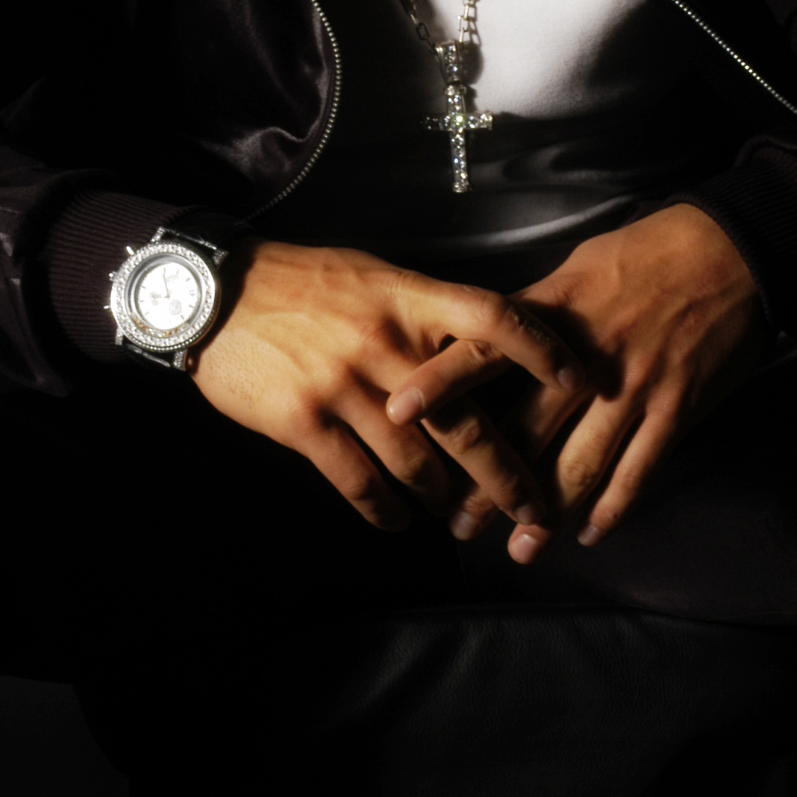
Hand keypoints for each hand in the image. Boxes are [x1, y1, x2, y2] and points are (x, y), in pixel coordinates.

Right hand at [189, 239, 582, 529]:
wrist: (214, 293)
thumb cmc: (301, 281)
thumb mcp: (372, 275)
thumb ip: (424, 310)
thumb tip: (479, 348)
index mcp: (409, 299)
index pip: (494, 319)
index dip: (543, 349)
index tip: (582, 379)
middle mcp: (386, 343)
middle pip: (467, 420)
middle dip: (508, 474)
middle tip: (536, 510)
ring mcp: (345, 386)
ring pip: (418, 462)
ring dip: (443, 497)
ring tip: (456, 516)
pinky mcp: (305, 423)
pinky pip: (360, 482)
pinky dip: (385, 510)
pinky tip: (397, 521)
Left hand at [385, 205, 766, 559]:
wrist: (733, 252)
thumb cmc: (650, 254)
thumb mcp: (580, 269)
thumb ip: (535, 315)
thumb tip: (488, 347)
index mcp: (556, 316)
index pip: (484, 351)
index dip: (439, 383)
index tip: (398, 413)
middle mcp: (588, 359)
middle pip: (526, 431)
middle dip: (487, 484)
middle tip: (458, 523)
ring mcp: (635, 388)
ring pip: (581, 465)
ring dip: (547, 514)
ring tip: (522, 549)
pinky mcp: (677, 409)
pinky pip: (638, 471)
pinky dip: (613, 509)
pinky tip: (590, 534)